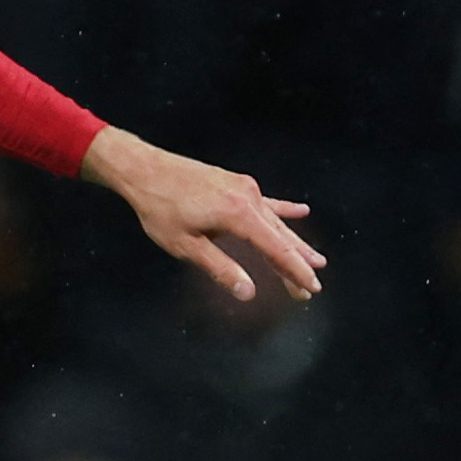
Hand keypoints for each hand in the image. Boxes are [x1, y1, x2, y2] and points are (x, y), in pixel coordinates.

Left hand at [82, 127, 325, 304]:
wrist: (144, 169)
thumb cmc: (160, 209)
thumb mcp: (186, 246)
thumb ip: (220, 268)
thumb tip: (248, 291)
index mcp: (239, 215)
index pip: (276, 249)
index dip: (295, 271)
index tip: (311, 287)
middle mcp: (248, 198)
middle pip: (279, 237)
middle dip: (296, 263)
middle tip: (312, 287)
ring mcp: (244, 188)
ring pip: (275, 221)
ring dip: (293, 242)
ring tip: (315, 259)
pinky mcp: (236, 184)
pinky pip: (265, 202)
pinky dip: (283, 210)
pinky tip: (301, 211)